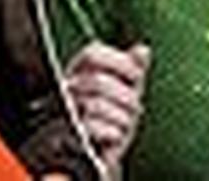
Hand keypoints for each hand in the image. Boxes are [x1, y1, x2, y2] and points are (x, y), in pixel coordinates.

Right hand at [65, 41, 150, 177]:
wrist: (95, 158)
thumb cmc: (111, 120)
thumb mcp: (126, 93)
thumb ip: (133, 71)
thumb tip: (143, 50)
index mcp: (79, 72)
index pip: (92, 53)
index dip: (118, 61)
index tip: (136, 75)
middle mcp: (67, 89)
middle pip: (98, 81)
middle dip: (126, 96)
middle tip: (135, 108)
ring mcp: (65, 111)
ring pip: (96, 104)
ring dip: (122, 117)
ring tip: (125, 125)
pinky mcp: (67, 135)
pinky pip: (92, 127)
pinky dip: (113, 132)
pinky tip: (116, 135)